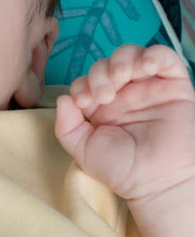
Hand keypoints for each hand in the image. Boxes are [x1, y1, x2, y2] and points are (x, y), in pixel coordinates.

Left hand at [55, 44, 194, 202]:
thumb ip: (66, 125)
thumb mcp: (84, 149)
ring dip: (121, 60)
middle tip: (104, 96)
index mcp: (102, 105)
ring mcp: (148, 87)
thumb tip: (62, 99)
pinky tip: (144, 67)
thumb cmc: (123, 169)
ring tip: (120, 77)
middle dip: (99, 74)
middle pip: (105, 65)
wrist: (159, 181)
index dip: (81, 85)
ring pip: (131, 55)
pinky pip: (164, 57)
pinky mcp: (174, 85)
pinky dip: (153, 55)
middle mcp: (124, 93)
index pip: (86, 80)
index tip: (83, 103)